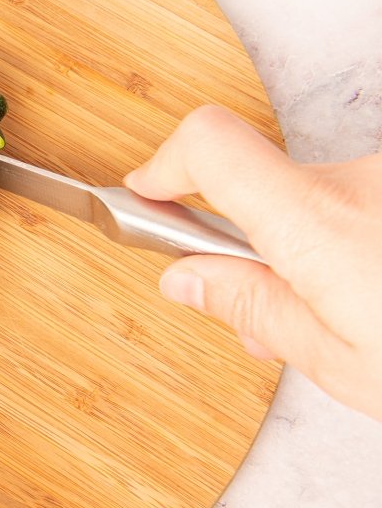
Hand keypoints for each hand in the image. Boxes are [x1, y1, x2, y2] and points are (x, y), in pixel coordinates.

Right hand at [125, 105, 381, 420]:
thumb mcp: (347, 364)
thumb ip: (256, 311)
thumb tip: (189, 279)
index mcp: (321, 225)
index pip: (211, 143)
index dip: (166, 161)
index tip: (149, 191)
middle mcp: (368, 178)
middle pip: (276, 184)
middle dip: (263, 245)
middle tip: (276, 319)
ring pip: (338, 200)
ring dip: (332, 251)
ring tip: (364, 321)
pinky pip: (380, 200)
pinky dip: (373, 242)